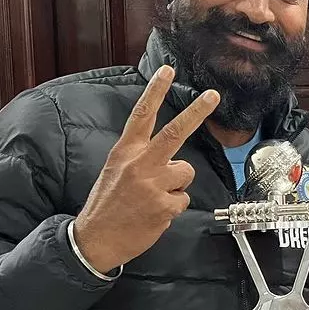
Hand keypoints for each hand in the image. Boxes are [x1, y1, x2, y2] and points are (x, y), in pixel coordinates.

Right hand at [73, 66, 218, 272]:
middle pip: (175, 132)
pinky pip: (183, 199)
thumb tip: (168, 156)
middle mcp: (140, 164)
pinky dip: (174, 207)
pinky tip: (156, 213)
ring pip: (185, 172)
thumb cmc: (107, 204)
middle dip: (197, 112)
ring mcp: (153, 185)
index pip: (142, 115)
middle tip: (213, 95)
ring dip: (177, 184)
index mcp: (125, 152)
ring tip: (156, 196)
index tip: (168, 71)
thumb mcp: (115, 170)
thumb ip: (140, 158)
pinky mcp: (164, 206)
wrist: (96, 238)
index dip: (155, 91)